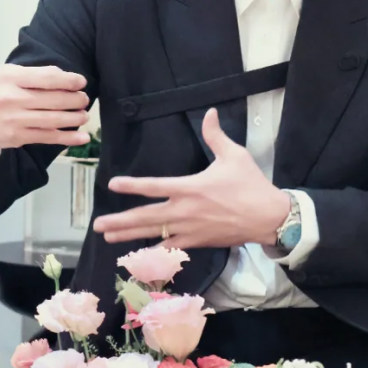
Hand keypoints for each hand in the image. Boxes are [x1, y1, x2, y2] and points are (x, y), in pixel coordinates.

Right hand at [0, 65, 91, 150]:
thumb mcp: (7, 74)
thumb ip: (34, 74)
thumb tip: (66, 76)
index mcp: (10, 78)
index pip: (47, 78)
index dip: (69, 80)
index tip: (81, 82)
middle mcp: (11, 98)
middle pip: (53, 100)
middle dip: (75, 100)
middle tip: (84, 99)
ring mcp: (14, 120)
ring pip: (53, 120)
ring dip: (75, 118)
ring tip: (84, 115)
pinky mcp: (17, 137)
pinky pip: (48, 138)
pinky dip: (68, 138)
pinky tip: (83, 138)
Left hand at [94, 107, 290, 248]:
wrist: (268, 217)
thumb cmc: (251, 185)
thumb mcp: (234, 156)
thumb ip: (216, 135)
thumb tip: (210, 112)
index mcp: (190, 188)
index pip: (154, 186)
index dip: (132, 185)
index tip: (113, 185)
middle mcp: (185, 211)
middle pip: (146, 217)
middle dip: (120, 221)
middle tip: (98, 225)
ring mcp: (190, 229)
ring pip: (153, 234)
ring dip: (129, 236)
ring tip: (108, 238)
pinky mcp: (198, 241)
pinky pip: (171, 248)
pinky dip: (154, 251)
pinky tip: (138, 255)